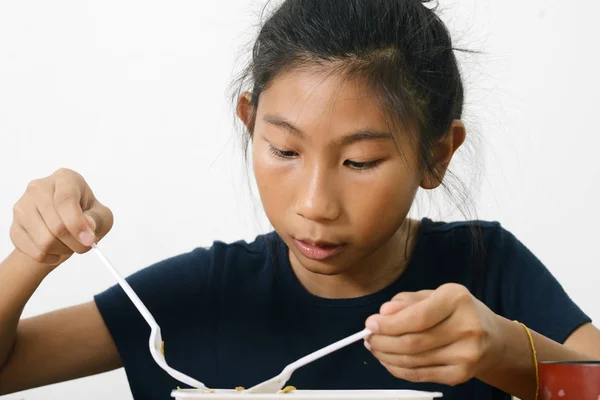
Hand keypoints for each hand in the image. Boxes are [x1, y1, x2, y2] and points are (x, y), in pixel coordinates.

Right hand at [10, 168, 113, 265]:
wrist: (64, 226)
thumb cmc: (86, 215)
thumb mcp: (101, 215)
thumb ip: (98, 219)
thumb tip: (87, 226)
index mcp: (65, 179)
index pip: (66, 200)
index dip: (77, 224)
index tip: (89, 240)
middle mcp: (39, 188)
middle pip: (55, 225)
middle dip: (75, 243)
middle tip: (84, 246)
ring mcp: (23, 207)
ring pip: (43, 241)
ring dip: (63, 250)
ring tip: (70, 245)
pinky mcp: (14, 227)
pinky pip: (34, 252)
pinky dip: (50, 257)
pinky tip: (57, 250)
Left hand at [364, 283, 503, 385]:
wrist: (493, 339)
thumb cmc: (457, 311)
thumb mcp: (435, 295)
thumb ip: (407, 301)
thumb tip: (384, 312)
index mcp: (457, 300)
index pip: (417, 317)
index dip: (389, 324)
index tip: (370, 324)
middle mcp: (466, 328)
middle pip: (413, 342)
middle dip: (382, 341)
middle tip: (367, 337)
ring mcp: (466, 356)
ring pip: (413, 361)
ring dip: (386, 356)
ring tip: (374, 347)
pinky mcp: (460, 376)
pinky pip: (419, 375)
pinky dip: (397, 369)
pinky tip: (388, 359)